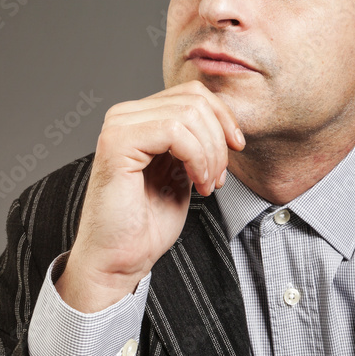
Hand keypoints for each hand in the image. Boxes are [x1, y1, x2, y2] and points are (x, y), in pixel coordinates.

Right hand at [55, 79, 244, 310]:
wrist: (117, 262)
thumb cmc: (146, 225)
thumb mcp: (182, 171)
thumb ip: (194, 141)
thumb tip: (223, 120)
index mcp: (140, 118)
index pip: (192, 93)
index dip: (222, 116)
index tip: (236, 147)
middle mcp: (125, 115)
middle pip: (194, 100)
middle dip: (219, 139)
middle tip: (219, 177)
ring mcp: (119, 126)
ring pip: (188, 113)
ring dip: (210, 152)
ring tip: (208, 184)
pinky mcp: (117, 143)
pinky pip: (175, 131)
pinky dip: (197, 158)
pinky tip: (197, 184)